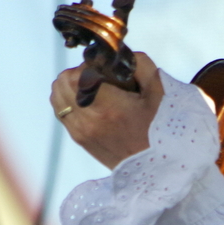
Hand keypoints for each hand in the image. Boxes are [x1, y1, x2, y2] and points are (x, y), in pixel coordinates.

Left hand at [51, 52, 163, 168]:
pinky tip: (95, 104)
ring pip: (57, 97)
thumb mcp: (161, 92)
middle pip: (61, 83)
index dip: (90, 65)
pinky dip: (72, 102)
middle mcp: (88, 121)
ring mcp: (82, 133)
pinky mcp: (81, 141)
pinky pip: (62, 112)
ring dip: (72, 87)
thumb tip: (120, 54)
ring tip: (98, 91)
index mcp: (108, 108)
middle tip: (103, 78)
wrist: (163, 169)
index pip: (77, 75)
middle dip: (79, 73)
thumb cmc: (166, 130)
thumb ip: (140, 65)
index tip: (109, 69)